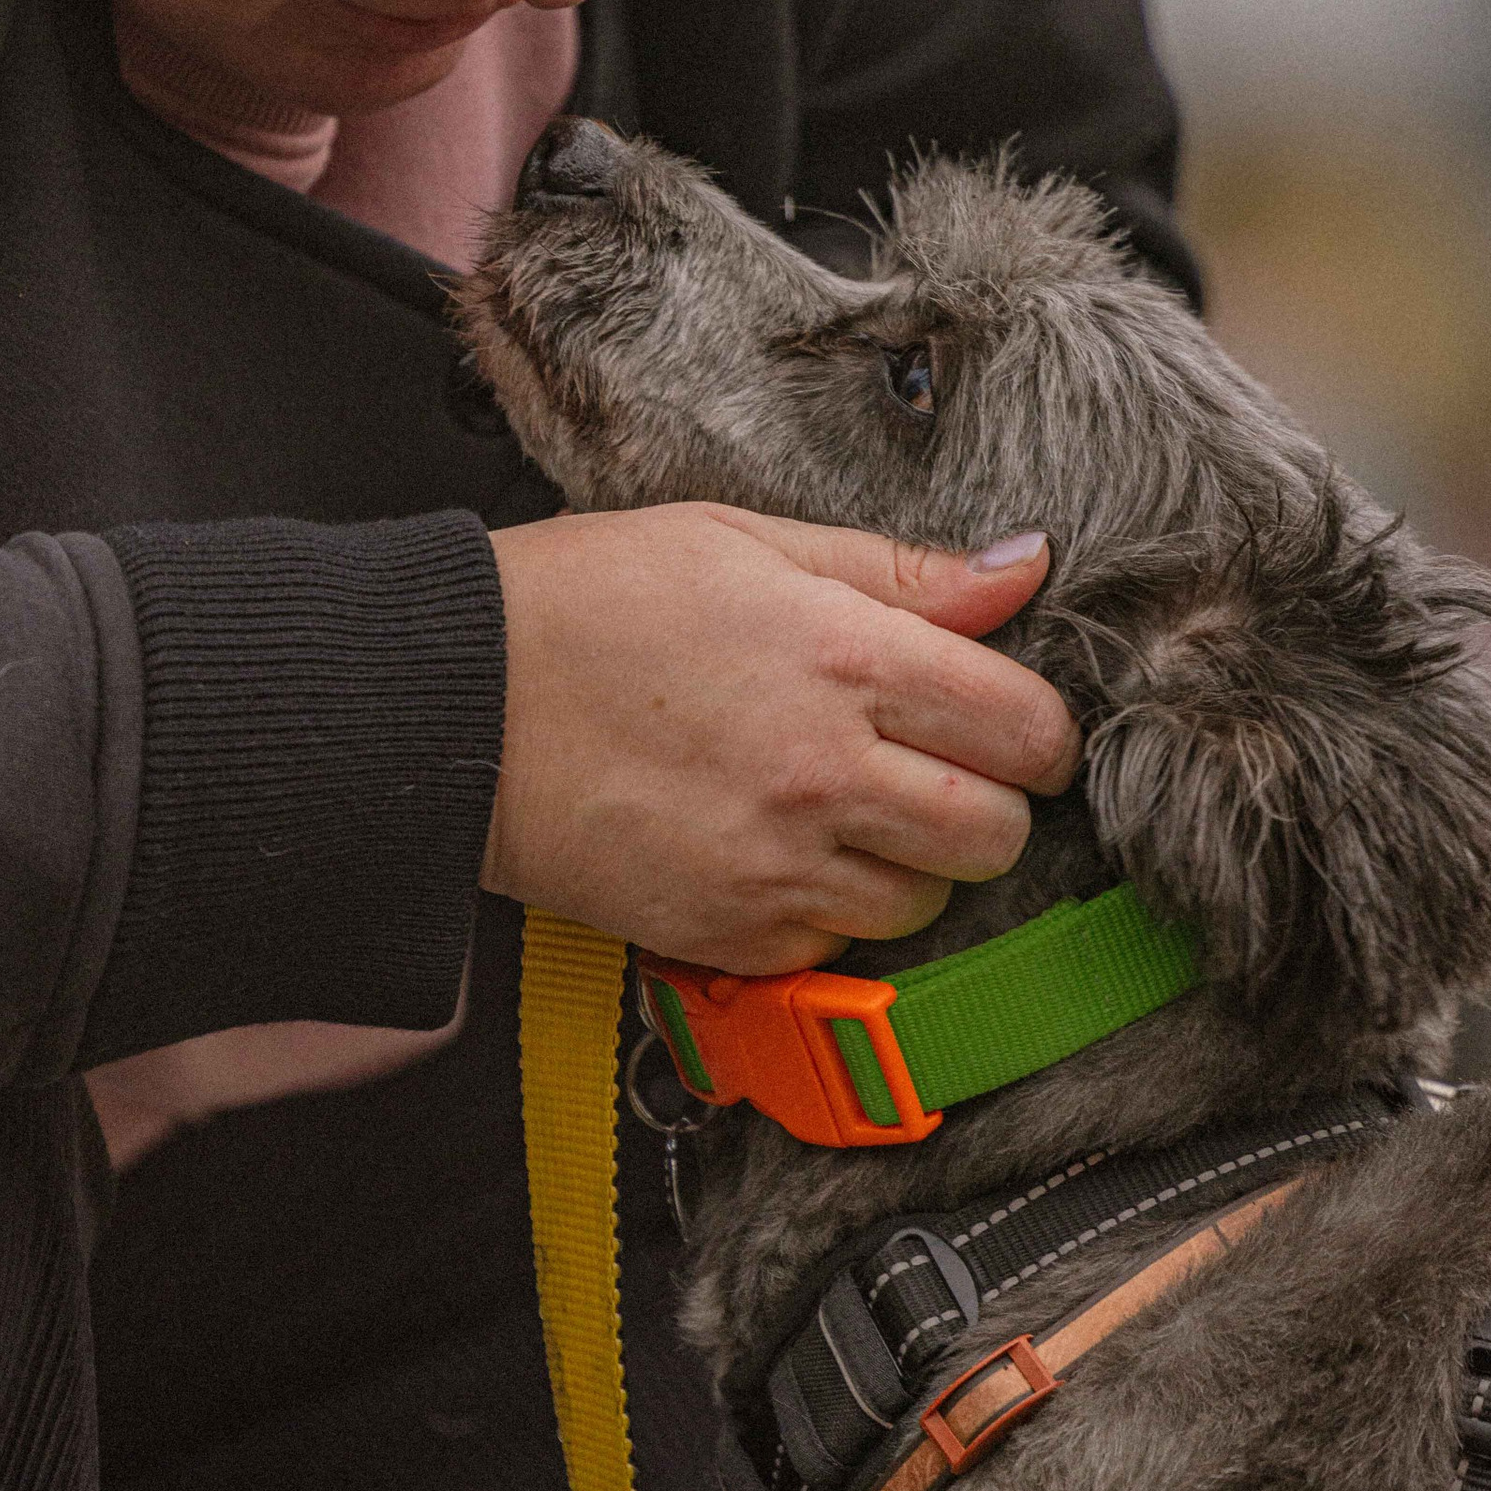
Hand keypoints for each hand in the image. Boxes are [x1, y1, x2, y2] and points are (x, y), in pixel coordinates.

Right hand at [482, 505, 1076, 974]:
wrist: (452, 704)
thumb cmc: (591, 601)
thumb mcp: (747, 540)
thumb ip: (899, 571)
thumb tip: (1026, 570)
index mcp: (847, 658)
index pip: (1029, 727)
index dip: (1038, 731)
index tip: (1011, 727)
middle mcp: (828, 772)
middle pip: (997, 831)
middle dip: (988, 803)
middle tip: (934, 772)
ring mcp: (779, 865)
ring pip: (926, 903)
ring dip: (909, 866)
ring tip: (846, 813)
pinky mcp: (728, 936)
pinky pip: (836, 950)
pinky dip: (827, 914)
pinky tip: (779, 854)